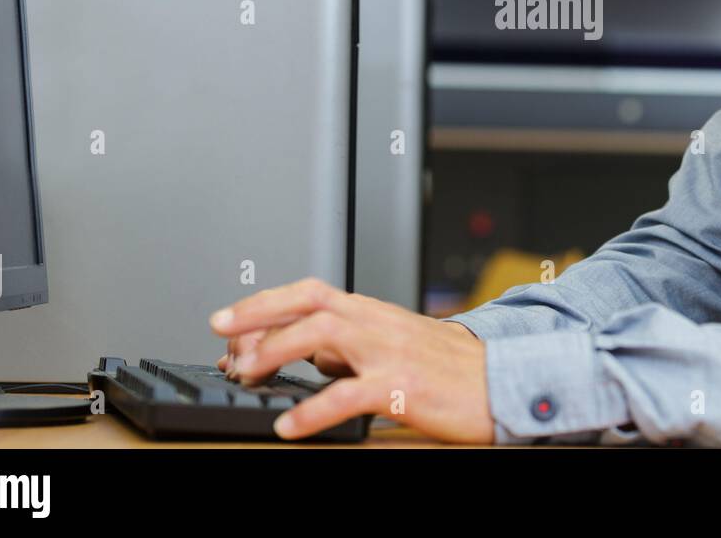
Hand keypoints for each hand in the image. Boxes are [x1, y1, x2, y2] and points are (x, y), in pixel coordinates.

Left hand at [209, 279, 494, 442]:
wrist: (501, 380)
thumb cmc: (449, 368)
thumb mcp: (392, 345)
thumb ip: (348, 347)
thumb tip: (303, 353)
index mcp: (371, 312)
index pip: (310, 293)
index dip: (264, 304)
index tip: (229, 326)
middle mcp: (376, 323)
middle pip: (309, 301)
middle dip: (258, 313)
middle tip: (220, 331)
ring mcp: (390, 351)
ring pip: (324, 333)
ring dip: (277, 350)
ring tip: (246, 374)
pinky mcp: (403, 385)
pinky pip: (350, 394)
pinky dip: (314, 410)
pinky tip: (290, 426)